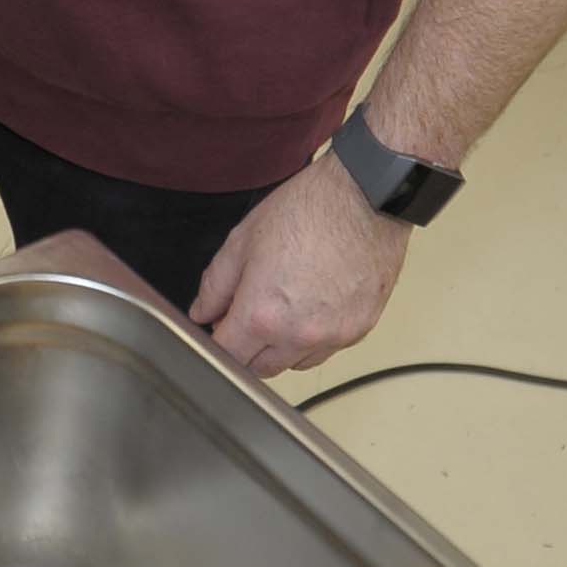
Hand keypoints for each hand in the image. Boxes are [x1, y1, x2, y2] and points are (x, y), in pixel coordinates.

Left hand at [189, 156, 410, 379]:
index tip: (217, 327)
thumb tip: (202, 312)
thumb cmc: (307, 211)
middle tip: (245, 314)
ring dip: (280, 348)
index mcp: (263, 314)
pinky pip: (326, 350)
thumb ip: (215, 285)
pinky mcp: (359, 331)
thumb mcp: (242, 240)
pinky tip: (310, 306)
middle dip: (246, 348)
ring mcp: (333, 337)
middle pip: (260, 368)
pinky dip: (312, 340)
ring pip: (294, 364)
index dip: (217, 340)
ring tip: (282, 306)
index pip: (228, 355)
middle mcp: (300, 335)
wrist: (364, 198)